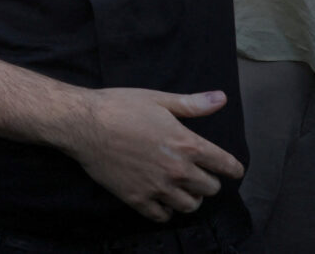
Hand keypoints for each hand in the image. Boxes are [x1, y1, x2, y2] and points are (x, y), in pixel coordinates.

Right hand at [61, 87, 243, 222]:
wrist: (82, 123)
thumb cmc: (118, 107)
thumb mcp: (157, 99)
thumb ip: (192, 104)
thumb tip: (221, 98)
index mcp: (187, 144)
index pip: (226, 165)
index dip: (232, 168)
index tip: (230, 169)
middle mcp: (177, 170)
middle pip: (211, 189)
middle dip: (208, 181)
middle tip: (196, 173)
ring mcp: (157, 187)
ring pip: (190, 206)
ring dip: (189, 197)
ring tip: (180, 188)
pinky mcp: (137, 198)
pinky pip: (162, 216)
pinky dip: (165, 210)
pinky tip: (160, 198)